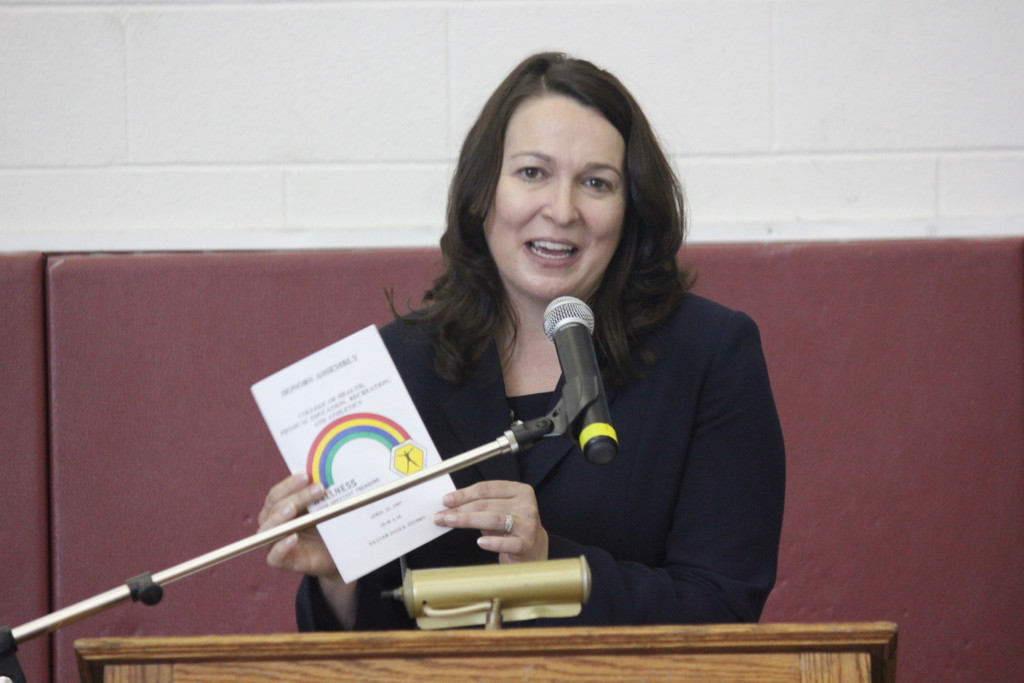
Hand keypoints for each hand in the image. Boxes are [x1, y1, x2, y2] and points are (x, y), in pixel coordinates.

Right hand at [258, 472, 338, 578]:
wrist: (338, 554)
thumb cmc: (330, 526)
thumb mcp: (327, 507)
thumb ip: (323, 494)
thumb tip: (332, 477)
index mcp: (280, 507)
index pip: (278, 493)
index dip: (290, 484)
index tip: (307, 476)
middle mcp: (273, 523)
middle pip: (275, 507)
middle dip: (297, 496)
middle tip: (318, 489)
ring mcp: (275, 542)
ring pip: (269, 529)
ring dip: (280, 517)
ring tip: (292, 509)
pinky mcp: (283, 561)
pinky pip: (275, 556)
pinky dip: (281, 547)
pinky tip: (293, 538)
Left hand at [434, 480, 548, 562]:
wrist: (534, 550)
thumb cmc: (511, 527)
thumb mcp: (500, 510)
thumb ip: (481, 505)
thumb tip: (451, 505)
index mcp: (519, 490)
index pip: (486, 489)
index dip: (464, 493)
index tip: (446, 500)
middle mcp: (526, 505)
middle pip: (486, 504)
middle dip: (460, 509)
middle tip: (441, 515)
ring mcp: (528, 525)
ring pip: (494, 519)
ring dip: (468, 520)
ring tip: (450, 522)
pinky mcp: (527, 544)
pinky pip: (507, 542)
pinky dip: (493, 542)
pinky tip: (480, 542)